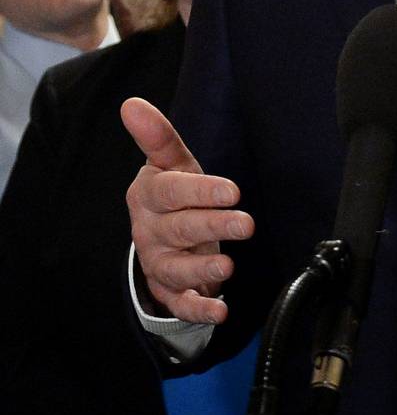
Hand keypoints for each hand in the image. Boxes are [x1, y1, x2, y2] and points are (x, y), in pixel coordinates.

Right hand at [122, 96, 251, 323]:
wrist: (165, 239)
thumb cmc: (176, 196)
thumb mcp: (172, 164)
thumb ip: (159, 137)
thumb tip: (133, 104)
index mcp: (149, 196)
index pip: (171, 192)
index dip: (201, 191)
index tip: (233, 190)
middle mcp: (150, 231)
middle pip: (180, 229)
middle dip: (212, 226)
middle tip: (246, 223)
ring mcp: (159, 263)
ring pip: (177, 270)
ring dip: (202, 270)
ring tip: (227, 266)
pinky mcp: (170, 291)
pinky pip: (181, 304)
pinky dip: (200, 310)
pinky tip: (220, 310)